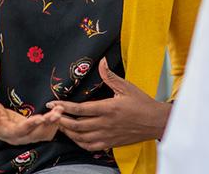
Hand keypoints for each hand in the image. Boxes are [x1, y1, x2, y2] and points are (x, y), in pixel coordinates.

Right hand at [0, 101, 61, 145]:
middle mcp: (18, 138)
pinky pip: (45, 133)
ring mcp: (25, 137)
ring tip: (60, 110)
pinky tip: (58, 113)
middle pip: (35, 134)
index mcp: (6, 132)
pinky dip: (53, 124)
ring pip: (43, 135)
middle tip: (57, 112)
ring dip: (53, 123)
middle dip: (47, 124)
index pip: (20, 131)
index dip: (31, 125)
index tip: (41, 117)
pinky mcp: (32, 133)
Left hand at [47, 58, 171, 150]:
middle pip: (77, 125)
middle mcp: (105, 123)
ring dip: (68, 132)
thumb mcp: (126, 86)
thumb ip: (109, 76)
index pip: (80, 109)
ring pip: (81, 137)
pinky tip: (75, 136)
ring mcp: (107, 135)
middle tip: (53, 115)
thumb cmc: (142, 103)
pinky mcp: (110, 143)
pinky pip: (90, 146)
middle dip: (62, 120)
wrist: (155, 122)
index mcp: (108, 108)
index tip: (53, 104)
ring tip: (61, 125)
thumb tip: (101, 62)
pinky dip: (79, 142)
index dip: (64, 107)